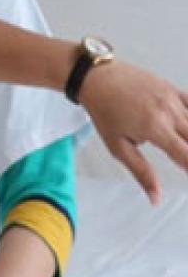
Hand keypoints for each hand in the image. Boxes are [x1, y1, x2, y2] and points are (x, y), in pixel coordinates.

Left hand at [80, 61, 187, 203]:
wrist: (97, 79)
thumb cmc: (104, 112)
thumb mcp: (117, 146)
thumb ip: (141, 172)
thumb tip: (156, 198)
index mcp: (156, 129)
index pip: (186, 155)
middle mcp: (170, 113)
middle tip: (187, 163)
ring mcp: (173, 99)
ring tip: (184, 146)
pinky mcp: (173, 89)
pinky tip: (187, 125)